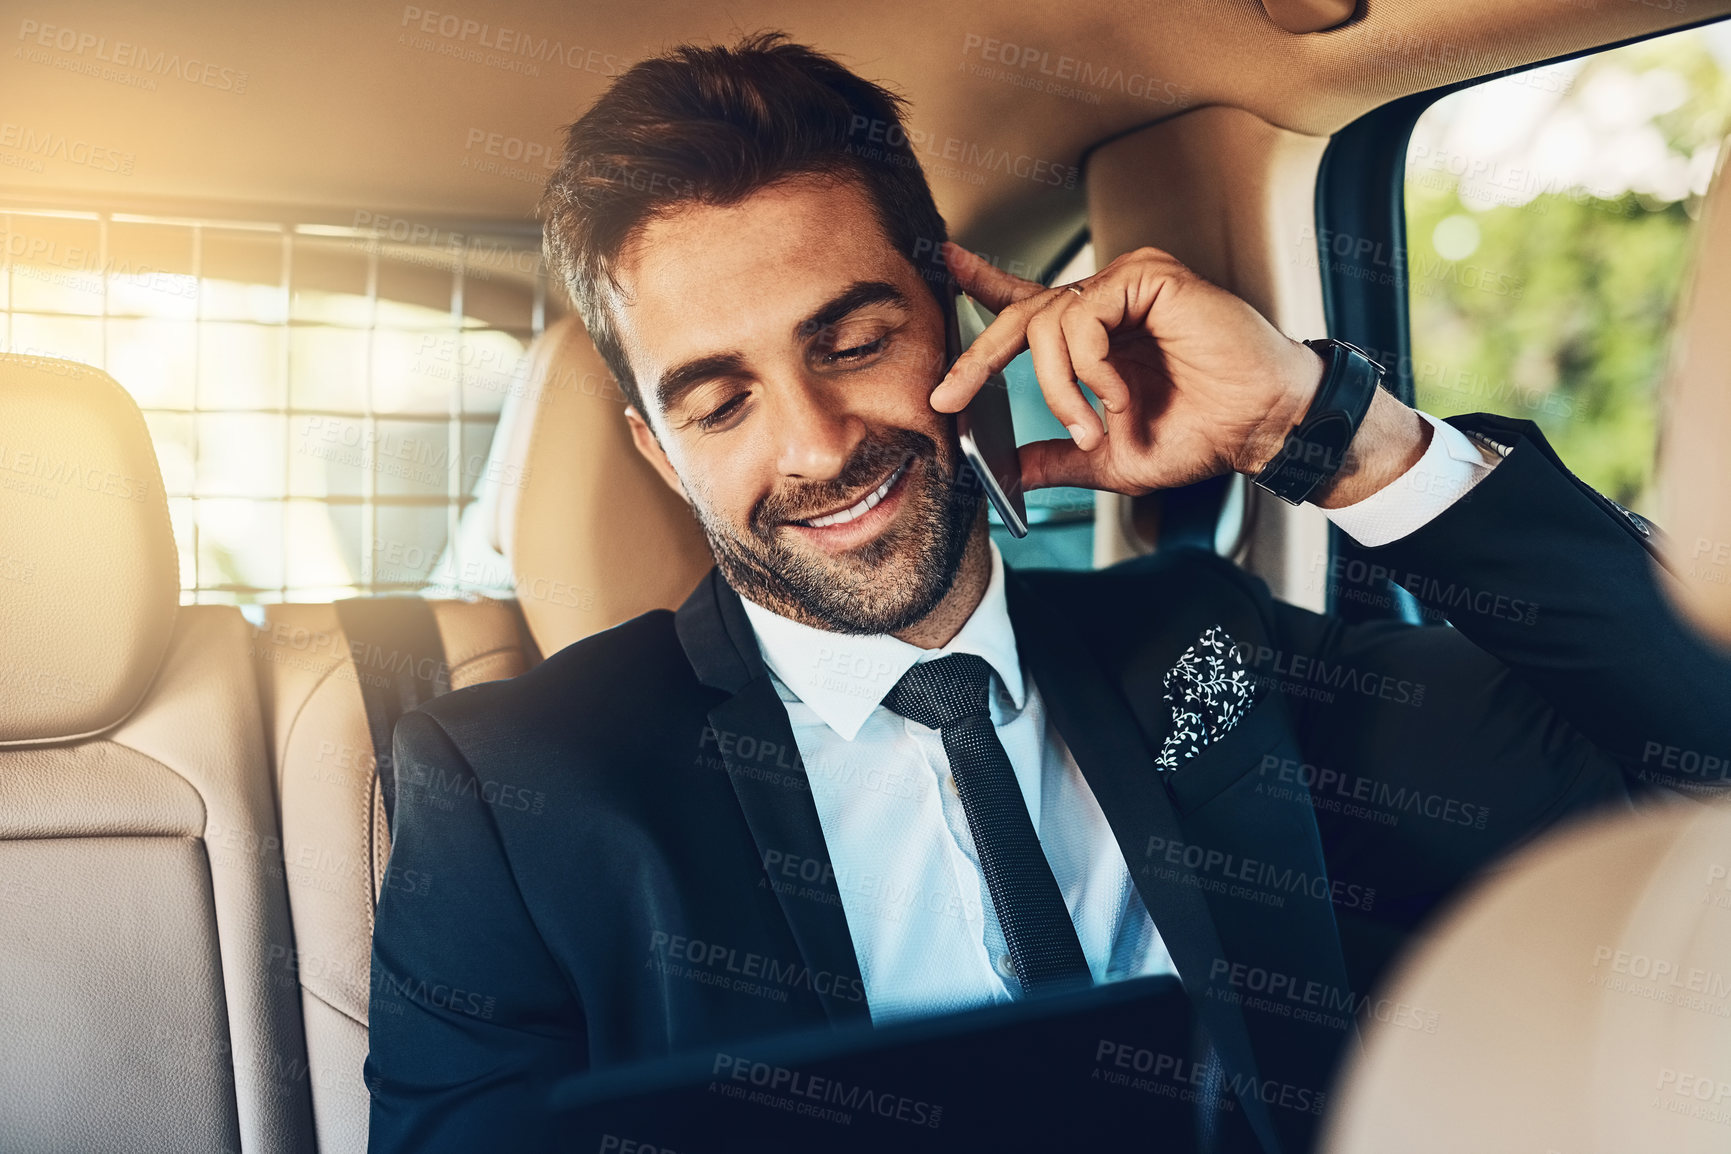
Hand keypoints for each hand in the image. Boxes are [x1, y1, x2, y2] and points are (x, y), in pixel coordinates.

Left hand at [933, 242, 1428, 505]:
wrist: (1260, 429)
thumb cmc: (1202, 434)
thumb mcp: (1109, 460)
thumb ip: (1054, 460)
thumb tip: (1003, 473)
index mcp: (1094, 335)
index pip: (1026, 302)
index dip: (983, 281)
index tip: (945, 263)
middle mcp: (1107, 302)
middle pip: (1019, 313)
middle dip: (977, 358)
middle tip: (951, 396)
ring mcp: (1127, 284)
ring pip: (1047, 323)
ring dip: (1059, 387)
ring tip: (1091, 425)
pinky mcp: (1149, 278)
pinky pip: (1083, 316)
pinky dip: (1091, 366)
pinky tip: (1119, 394)